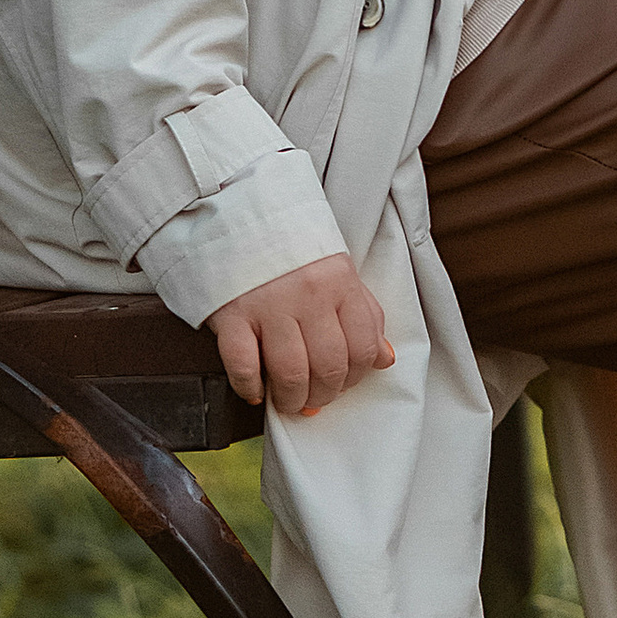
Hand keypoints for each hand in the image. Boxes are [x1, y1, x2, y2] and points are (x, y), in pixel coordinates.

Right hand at [207, 254, 395, 417]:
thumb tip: (384, 359)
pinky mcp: (232, 314)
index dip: (356, 377)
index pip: (363, 347)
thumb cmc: (293, 249)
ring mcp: (268, 304)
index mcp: (340, 282)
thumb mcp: (339, 273)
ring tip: (290, 401)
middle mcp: (308, 293)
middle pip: (328, 366)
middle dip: (324, 395)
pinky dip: (250, 388)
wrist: (241, 216)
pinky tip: (257, 391)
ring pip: (291, 373)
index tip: (343, 383)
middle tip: (315, 399)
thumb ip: (365, 315)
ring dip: (292, 399)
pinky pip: (244, 366)